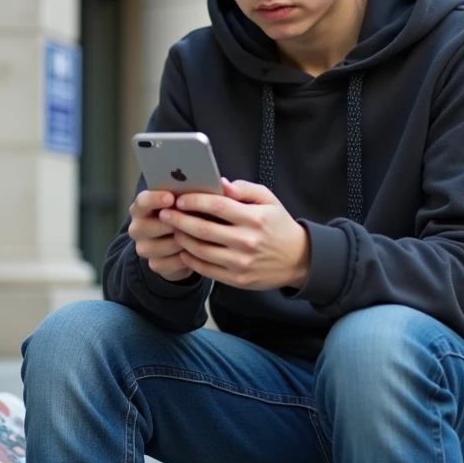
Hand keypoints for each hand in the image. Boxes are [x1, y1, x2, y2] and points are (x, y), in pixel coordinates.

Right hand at [127, 190, 192, 281]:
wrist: (179, 244)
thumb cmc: (186, 214)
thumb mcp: (186, 202)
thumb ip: (193, 192)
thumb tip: (218, 184)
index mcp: (141, 207)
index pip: (142, 201)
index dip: (156, 199)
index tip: (171, 198)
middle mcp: (137, 227)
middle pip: (151, 226)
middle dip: (174, 223)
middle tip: (191, 220)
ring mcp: (144, 248)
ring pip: (165, 245)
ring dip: (184, 241)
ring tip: (199, 236)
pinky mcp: (154, 264)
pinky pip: (173, 262)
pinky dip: (186, 257)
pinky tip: (196, 251)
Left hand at [159, 178, 309, 290]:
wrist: (298, 260)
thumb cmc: (278, 226)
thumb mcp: (269, 200)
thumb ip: (244, 189)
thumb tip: (220, 182)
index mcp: (254, 219)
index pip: (218, 206)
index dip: (195, 201)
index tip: (179, 199)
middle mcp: (247, 242)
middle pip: (203, 229)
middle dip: (179, 220)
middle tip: (165, 214)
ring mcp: (241, 263)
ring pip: (200, 250)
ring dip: (181, 239)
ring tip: (172, 230)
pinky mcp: (237, 279)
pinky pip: (206, 269)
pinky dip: (190, 259)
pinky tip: (183, 249)